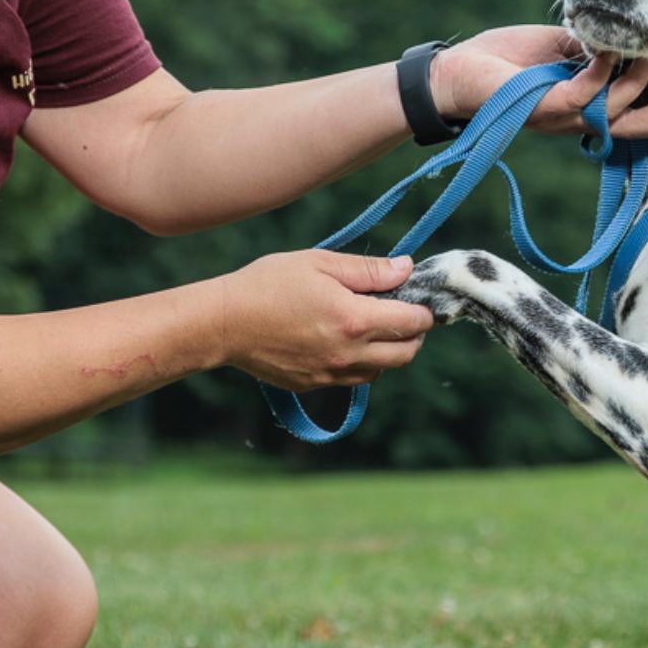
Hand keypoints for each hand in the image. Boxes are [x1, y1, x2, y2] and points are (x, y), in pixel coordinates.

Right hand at [215, 250, 435, 390]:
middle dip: (414, 335)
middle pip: (406, 354)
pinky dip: (361, 363)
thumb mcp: (319, 263)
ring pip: (381, 371)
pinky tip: (345, 341)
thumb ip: (368, 270)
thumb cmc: (268, 284)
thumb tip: (406, 269)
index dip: (424, 310)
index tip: (419, 298)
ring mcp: (330, 373)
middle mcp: (348, 353)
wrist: (223, 323)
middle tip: (403, 314)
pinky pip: (352, 379)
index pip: (413, 323)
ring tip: (373, 327)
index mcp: (354, 320)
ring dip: (389, 352)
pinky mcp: (314, 384)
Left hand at [432, 25, 647, 139]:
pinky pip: (583, 95)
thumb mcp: (554, 48)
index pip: (626, 112)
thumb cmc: (501, 61)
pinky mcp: (543, 107)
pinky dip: (601, 73)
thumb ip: (585, 47)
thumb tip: (616, 35)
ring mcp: (559, 116)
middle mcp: (573, 118)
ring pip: (612, 110)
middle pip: (629, 126)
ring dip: (634, 83)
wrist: (454, 74)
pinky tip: (608, 51)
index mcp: (579, 105)